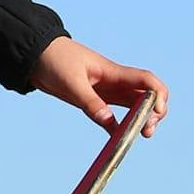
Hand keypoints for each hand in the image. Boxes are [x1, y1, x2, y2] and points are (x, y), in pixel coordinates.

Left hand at [29, 36, 167, 134]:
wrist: (35, 55)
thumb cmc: (54, 60)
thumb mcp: (71, 82)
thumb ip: (90, 102)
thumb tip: (110, 122)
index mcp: (114, 72)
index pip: (147, 80)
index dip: (158, 95)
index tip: (156, 112)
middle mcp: (115, 82)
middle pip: (147, 95)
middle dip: (154, 112)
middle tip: (146, 130)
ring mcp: (106, 91)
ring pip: (135, 105)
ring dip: (142, 119)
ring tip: (141, 135)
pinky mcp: (95, 99)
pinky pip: (115, 115)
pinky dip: (121, 126)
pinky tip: (119, 138)